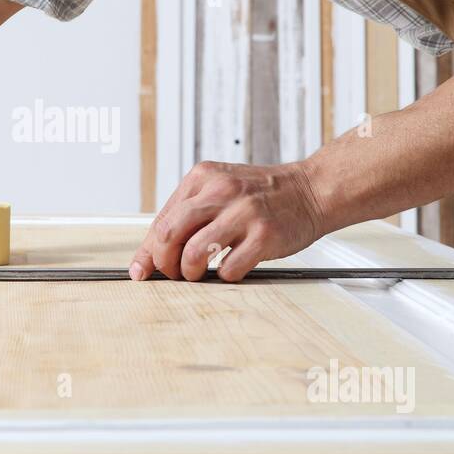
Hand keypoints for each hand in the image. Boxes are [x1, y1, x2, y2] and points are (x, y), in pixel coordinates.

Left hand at [129, 160, 325, 282]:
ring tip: (199, 273)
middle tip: (174, 273)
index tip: (142, 270)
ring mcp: (243, 213)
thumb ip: (186, 215)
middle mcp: (220, 191)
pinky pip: (229, 269)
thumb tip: (148, 257)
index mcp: (203, 177)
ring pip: (193, 254)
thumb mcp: (219, 190)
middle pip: (169, 235)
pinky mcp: (264, 235)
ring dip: (190, 272)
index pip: (161, 221)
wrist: (310, 190)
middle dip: (164, 264)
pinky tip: (231, 268)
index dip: (148, 252)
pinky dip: (224, 276)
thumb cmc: (261, 196)